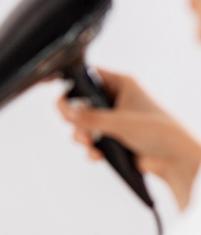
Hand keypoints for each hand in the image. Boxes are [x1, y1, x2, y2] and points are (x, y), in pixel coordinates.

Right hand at [57, 68, 200, 209]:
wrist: (175, 160)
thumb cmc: (159, 132)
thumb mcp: (120, 122)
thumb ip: (90, 117)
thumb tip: (66, 112)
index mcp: (121, 84)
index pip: (88, 74)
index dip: (71, 82)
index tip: (59, 95)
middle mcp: (115, 99)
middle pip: (80, 102)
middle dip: (74, 118)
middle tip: (76, 126)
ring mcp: (113, 118)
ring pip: (82, 124)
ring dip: (81, 136)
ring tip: (89, 144)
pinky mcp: (112, 137)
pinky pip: (91, 140)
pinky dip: (91, 149)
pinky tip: (97, 154)